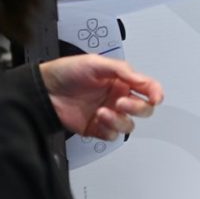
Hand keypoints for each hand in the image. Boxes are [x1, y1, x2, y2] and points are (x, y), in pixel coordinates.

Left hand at [39, 55, 163, 139]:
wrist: (43, 90)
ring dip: (119, 120)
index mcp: (121, 81)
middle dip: (137, 107)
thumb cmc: (66, 72)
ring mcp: (108, 114)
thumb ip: (122, 70)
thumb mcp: (96, 63)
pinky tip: (97, 119)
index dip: (155, 93)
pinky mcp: (96, 128)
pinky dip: (108, 129)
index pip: (147, 88)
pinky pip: (111, 135)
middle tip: (121, 102)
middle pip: (143, 109)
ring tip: (103, 112)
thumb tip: (143, 80)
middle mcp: (117, 97)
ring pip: (128, 125)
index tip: (155, 97)